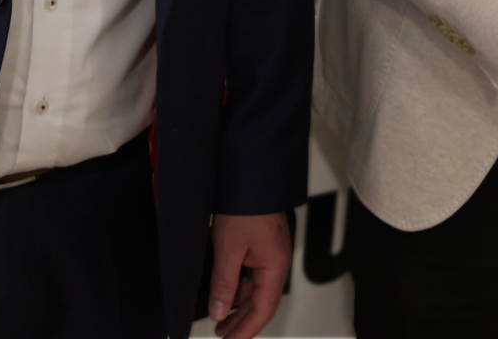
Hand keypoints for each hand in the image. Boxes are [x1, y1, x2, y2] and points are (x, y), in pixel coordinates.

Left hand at [207, 211, 290, 338]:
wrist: (251, 174)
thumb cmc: (245, 206)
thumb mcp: (228, 249)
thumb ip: (224, 284)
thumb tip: (220, 312)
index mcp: (275, 267)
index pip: (263, 310)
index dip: (246, 330)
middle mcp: (277, 263)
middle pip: (261, 302)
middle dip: (242, 322)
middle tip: (222, 336)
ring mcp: (271, 254)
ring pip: (255, 289)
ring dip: (238, 305)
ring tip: (220, 319)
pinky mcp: (262, 246)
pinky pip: (252, 274)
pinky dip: (239, 288)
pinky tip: (226, 294)